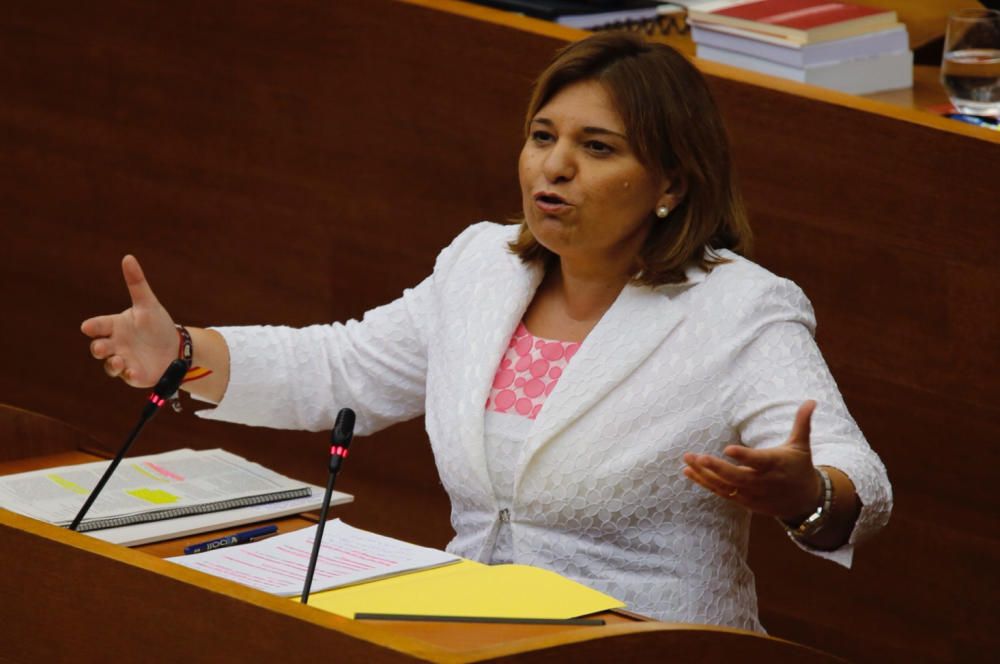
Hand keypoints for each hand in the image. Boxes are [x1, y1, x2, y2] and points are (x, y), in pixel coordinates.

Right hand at [81, 255, 178, 387]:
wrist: (175, 347)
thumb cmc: (157, 324)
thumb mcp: (148, 304)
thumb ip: (137, 283)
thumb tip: (128, 257)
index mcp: (115, 326)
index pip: (99, 325)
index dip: (94, 326)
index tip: (88, 327)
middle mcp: (115, 344)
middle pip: (99, 347)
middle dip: (98, 348)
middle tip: (101, 347)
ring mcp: (122, 360)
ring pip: (110, 365)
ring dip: (112, 364)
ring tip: (119, 361)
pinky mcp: (134, 374)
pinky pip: (127, 377)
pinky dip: (128, 375)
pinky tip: (133, 371)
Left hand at [682, 400, 821, 520]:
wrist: (805, 502)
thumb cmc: (799, 467)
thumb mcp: (801, 445)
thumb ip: (802, 422)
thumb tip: (812, 400)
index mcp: (776, 464)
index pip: (758, 461)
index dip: (744, 456)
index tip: (728, 449)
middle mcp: (763, 481)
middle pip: (737, 476)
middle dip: (716, 468)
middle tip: (697, 456)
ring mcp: (752, 494)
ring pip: (726, 486)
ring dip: (705, 474)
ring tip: (687, 460)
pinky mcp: (744, 501)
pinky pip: (722, 492)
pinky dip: (705, 483)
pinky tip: (688, 472)